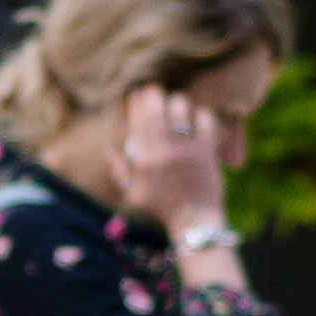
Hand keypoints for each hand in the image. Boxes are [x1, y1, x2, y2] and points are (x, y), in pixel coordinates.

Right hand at [107, 81, 240, 234]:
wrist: (194, 222)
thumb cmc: (162, 209)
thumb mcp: (133, 193)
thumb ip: (119, 170)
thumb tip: (108, 150)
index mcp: (142, 159)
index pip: (136, 119)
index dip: (136, 102)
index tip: (137, 94)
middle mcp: (162, 149)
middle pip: (156, 106)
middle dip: (154, 94)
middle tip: (156, 94)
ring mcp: (186, 148)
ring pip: (180, 106)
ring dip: (177, 103)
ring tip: (177, 107)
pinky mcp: (207, 149)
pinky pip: (204, 118)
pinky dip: (200, 115)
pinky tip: (197, 120)